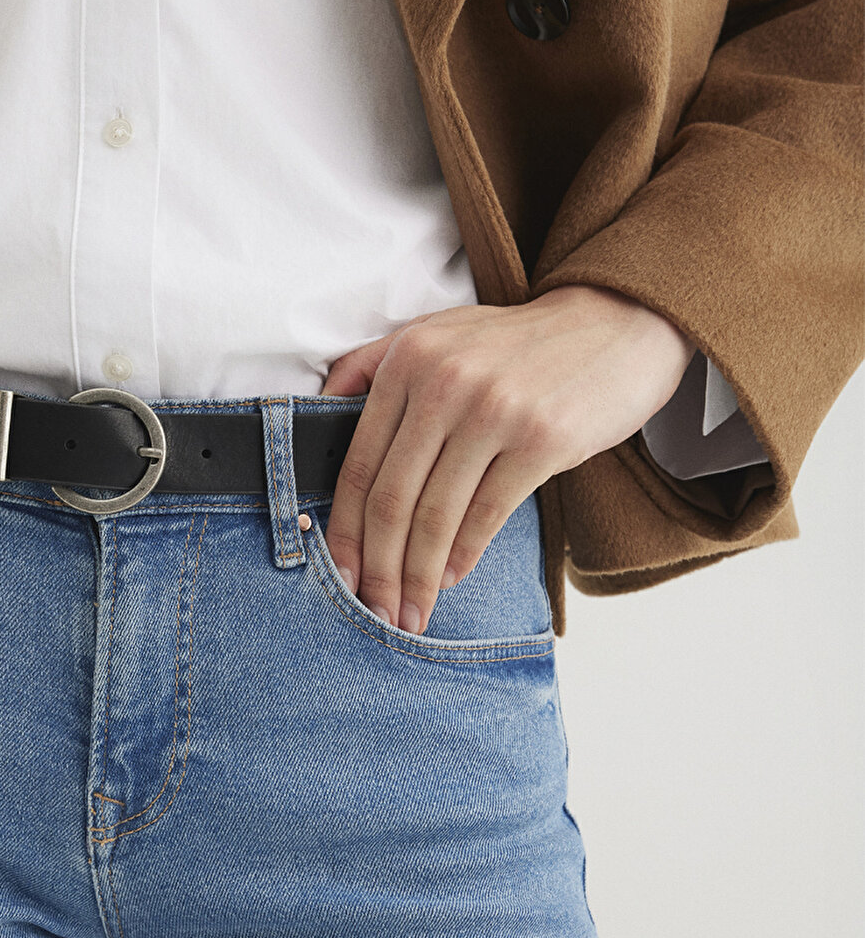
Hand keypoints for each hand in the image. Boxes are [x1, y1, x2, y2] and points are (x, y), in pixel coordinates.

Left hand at [321, 285, 694, 630]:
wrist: (616, 324)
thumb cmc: (518, 343)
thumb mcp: (440, 332)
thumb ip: (375, 364)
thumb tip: (321, 408)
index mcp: (408, 360)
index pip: (358, 463)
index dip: (342, 530)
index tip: (338, 574)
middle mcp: (444, 382)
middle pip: (392, 499)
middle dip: (377, 569)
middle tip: (374, 611)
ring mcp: (493, 411)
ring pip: (436, 516)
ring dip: (418, 576)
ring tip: (411, 613)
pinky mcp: (541, 439)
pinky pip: (486, 514)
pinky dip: (461, 556)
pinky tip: (448, 579)